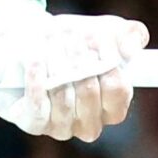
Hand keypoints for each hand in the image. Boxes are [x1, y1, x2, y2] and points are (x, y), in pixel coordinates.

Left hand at [0, 0, 146, 141]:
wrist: (28, 43)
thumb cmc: (72, 42)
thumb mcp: (106, 31)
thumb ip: (130, 35)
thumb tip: (128, 50)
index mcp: (111, 106)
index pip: (119, 93)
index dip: (109, 65)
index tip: (97, 39)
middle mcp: (88, 122)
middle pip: (90, 93)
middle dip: (79, 59)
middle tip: (68, 36)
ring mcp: (60, 126)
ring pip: (64, 99)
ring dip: (56, 65)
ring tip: (49, 42)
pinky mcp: (33, 123)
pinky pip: (38, 109)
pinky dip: (37, 81)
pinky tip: (35, 61)